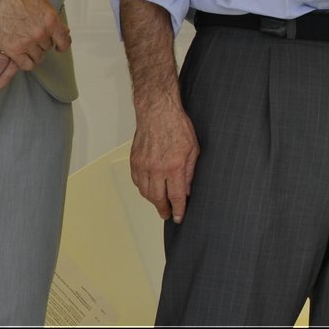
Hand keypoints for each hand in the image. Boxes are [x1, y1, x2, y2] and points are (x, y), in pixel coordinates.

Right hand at [0, 0, 69, 71]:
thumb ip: (52, 16)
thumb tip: (63, 29)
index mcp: (50, 20)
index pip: (64, 41)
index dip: (62, 45)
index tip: (59, 47)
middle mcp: (41, 33)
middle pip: (48, 47)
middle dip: (42, 43)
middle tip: (33, 37)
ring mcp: (27, 42)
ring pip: (38, 57)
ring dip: (34, 53)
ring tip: (26, 45)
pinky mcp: (12, 50)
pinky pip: (26, 65)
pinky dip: (25, 62)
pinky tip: (21, 56)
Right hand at [131, 99, 199, 222]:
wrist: (158, 112)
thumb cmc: (177, 126)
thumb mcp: (193, 149)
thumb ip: (190, 172)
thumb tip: (187, 190)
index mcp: (175, 166)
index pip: (176, 196)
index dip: (178, 209)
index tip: (179, 217)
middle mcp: (157, 169)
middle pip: (158, 198)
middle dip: (164, 209)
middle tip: (168, 214)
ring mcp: (143, 166)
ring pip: (146, 192)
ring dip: (153, 201)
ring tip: (160, 203)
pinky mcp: (135, 162)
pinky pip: (137, 182)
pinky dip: (144, 189)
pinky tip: (150, 189)